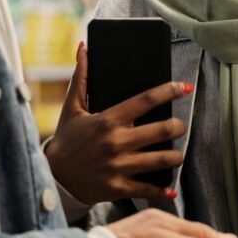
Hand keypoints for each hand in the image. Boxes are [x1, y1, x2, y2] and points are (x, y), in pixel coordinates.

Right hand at [46, 42, 191, 203]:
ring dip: (176, 156)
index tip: (185, 87)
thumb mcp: (72, 107)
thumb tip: (83, 48)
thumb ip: (81, 77)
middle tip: (179, 126)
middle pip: (162, 130)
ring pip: (162, 160)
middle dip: (178, 127)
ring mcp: (119, 166)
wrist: (53, 176)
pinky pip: (148, 189)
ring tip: (177, 154)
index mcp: (108, 120)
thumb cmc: (66, 139)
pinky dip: (162, 189)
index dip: (169, 91)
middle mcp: (117, 142)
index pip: (146, 100)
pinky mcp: (118, 188)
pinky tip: (170, 187)